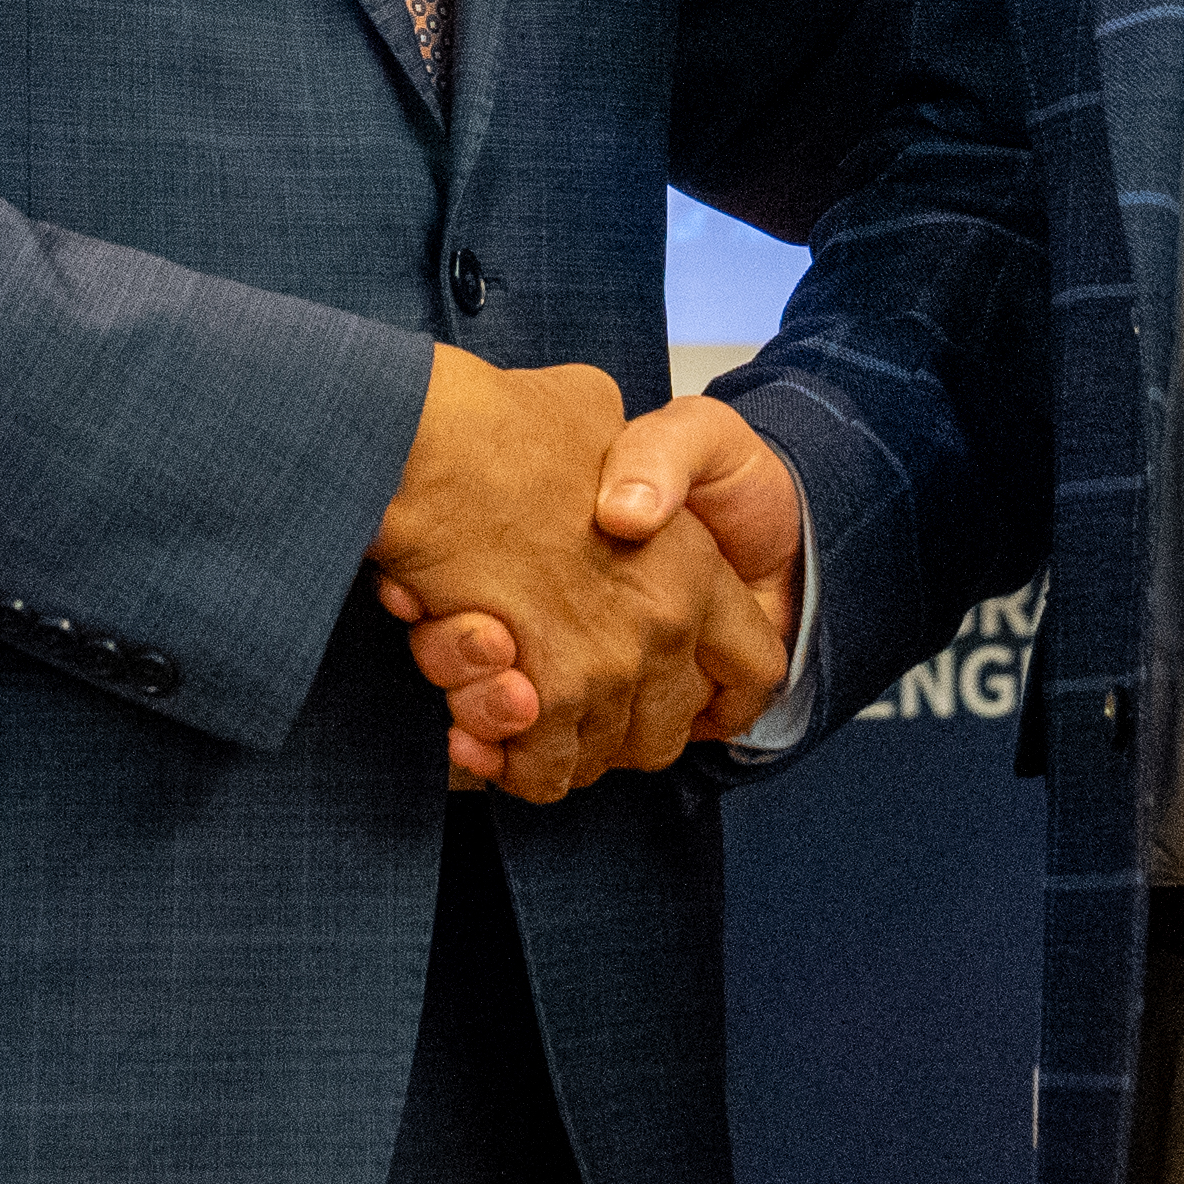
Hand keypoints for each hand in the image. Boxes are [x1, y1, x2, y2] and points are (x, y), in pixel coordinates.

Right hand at [367, 351, 782, 801]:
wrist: (429, 442)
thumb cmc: (516, 427)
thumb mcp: (602, 415)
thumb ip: (645, 459)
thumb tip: (636, 495)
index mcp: (695, 565)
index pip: (755, 668)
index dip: (726, 693)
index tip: (696, 698)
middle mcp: (663, 621)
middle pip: (664, 733)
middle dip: (619, 734)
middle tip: (568, 702)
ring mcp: (603, 662)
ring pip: (595, 757)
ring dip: (550, 745)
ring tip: (511, 706)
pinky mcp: (542, 695)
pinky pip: (540, 767)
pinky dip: (509, 763)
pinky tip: (477, 734)